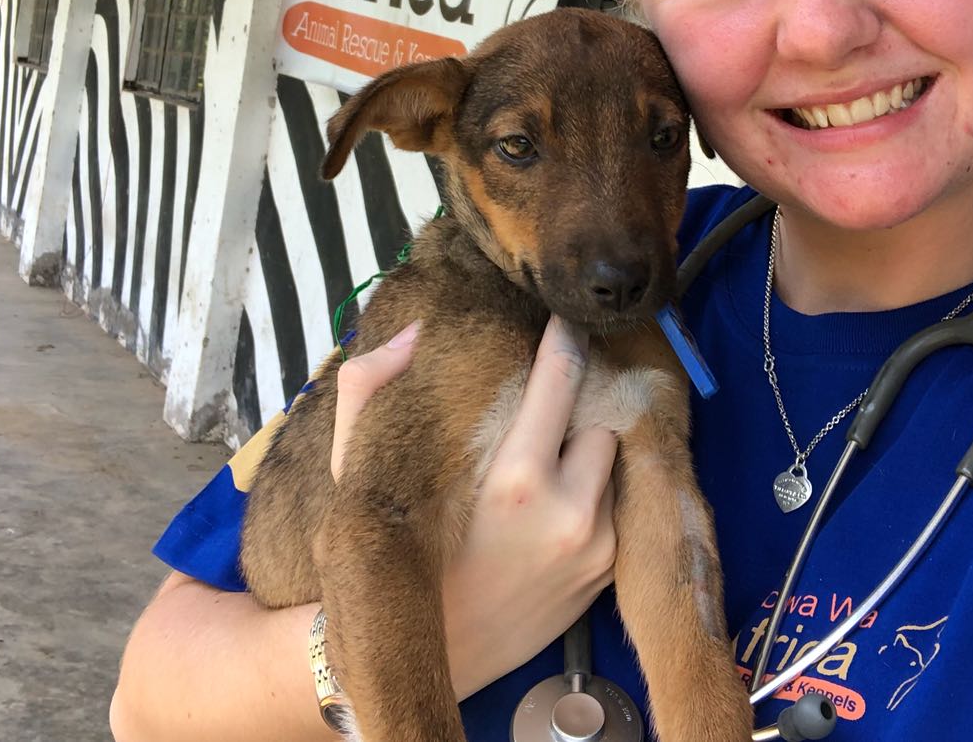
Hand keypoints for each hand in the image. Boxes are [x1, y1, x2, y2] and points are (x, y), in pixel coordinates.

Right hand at [330, 316, 618, 697]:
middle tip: (541, 411)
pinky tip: (552, 510)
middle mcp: (569, 511)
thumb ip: (370, 389)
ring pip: (611, 458)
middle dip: (573, 410)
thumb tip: (414, 332)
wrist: (426, 654)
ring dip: (585, 452)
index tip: (565, 317)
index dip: (565, 339)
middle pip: (598, 415)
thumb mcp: (358, 471)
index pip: (562, 378)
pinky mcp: (605, 573)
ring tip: (545, 465)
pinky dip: (591, 496)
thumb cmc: (392, 555)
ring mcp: (596, 545)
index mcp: (516, 479)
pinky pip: (614, 505)